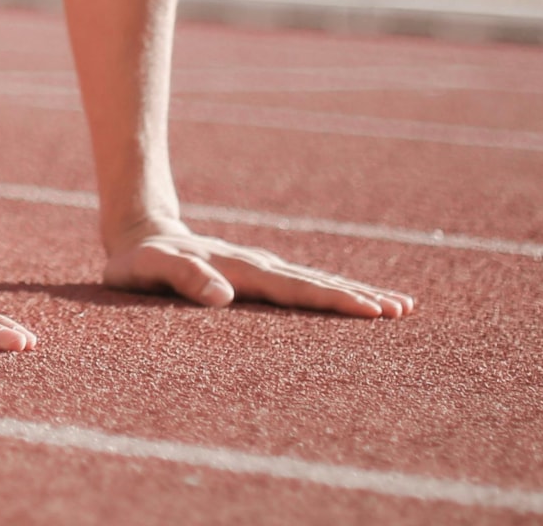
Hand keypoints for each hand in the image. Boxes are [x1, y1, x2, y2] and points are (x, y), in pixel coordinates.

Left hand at [105, 226, 414, 317]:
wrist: (140, 233)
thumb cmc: (138, 262)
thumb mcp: (147, 270)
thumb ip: (181, 278)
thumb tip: (223, 297)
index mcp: (239, 270)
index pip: (294, 289)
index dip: (333, 299)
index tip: (371, 309)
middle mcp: (258, 266)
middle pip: (317, 283)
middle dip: (360, 296)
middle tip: (404, 310)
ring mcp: (262, 268)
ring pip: (316, 282)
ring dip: (356, 293)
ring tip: (399, 306)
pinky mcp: (261, 274)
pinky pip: (304, 285)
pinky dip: (335, 292)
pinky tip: (357, 300)